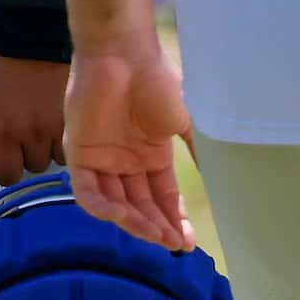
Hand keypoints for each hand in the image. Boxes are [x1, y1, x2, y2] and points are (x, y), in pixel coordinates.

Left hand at [0, 43, 68, 185]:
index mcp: (4, 131)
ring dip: (48, 148)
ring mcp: (60, 129)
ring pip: (56, 159)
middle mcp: (33, 135)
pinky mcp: (80, 120)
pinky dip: (66, 139)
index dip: (4, 170)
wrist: (34, 37)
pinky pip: (74, 145)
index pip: (6, 175)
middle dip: (26, 154)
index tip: (5, 158)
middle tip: (24, 131)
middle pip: (32, 166)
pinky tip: (59, 121)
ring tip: (43, 124)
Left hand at [65, 33, 195, 250]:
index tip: (188, 243)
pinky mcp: (77, 151)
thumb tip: (221, 182)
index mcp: (151, 154)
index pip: (162, 196)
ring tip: (155, 234)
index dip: (174, 220)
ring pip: (114, 202)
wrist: (124, 56)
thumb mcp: (185, 123)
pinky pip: (85, 189)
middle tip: (173, 243)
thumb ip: (198, 152)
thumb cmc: (157, 82)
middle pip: (139, 205)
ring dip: (133, 221)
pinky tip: (121, 217)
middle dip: (156, 226)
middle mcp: (125, 160)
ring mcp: (101, 157)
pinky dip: (101, 206)